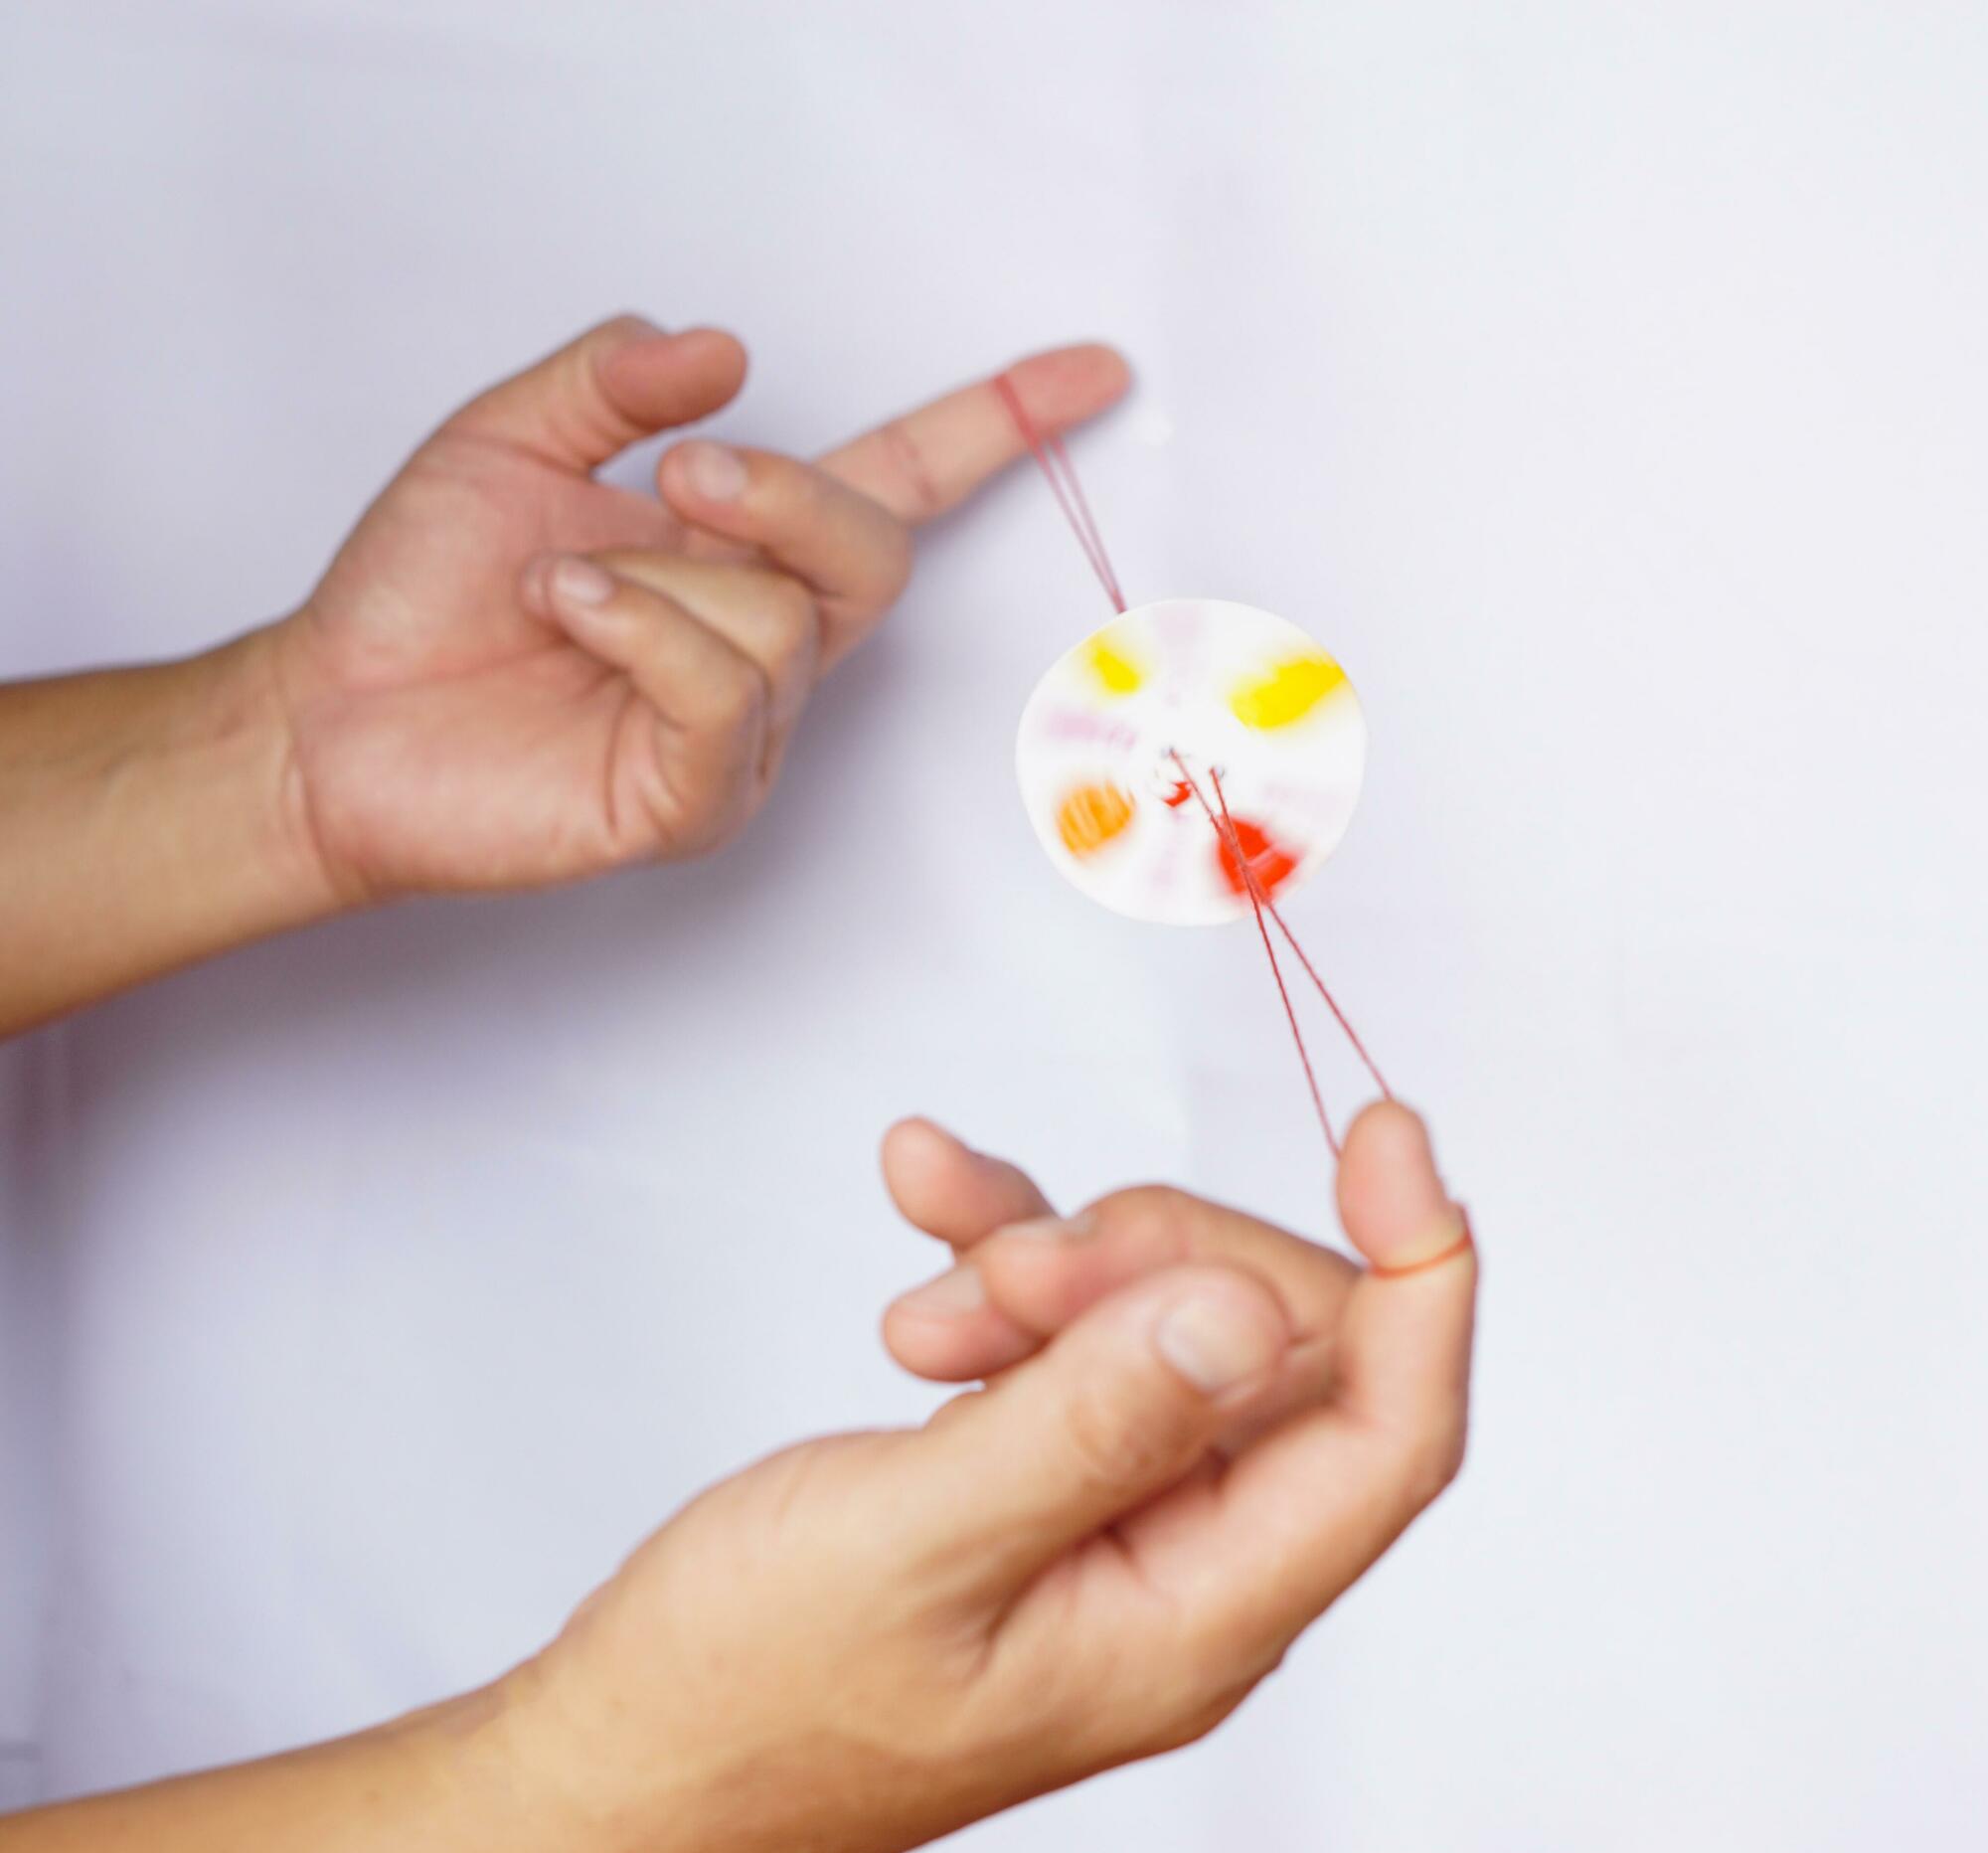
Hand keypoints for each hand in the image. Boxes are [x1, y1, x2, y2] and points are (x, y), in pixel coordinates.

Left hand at [259, 315, 1125, 901]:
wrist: (327, 719)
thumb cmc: (420, 598)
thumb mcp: (509, 437)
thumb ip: (617, 380)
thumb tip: (727, 350)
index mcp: (746, 550)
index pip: (903, 479)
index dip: (999, 424)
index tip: (1092, 369)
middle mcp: (770, 639)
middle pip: (873, 547)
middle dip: (783, 494)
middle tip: (676, 478)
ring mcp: (748, 728)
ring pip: (781, 619)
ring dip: (652, 580)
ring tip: (554, 593)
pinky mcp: (700, 799)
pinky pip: (728, 694)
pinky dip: (643, 633)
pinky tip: (565, 620)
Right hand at [488, 1103, 1474, 1852]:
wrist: (615, 1769)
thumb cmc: (742, 1707)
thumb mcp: (915, 1545)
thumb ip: (1092, 1424)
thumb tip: (1249, 1314)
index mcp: (1200, 1623)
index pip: (1393, 1432)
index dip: (1418, 1270)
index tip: (1384, 1134)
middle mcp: (1186, 1575)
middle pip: (1279, 1345)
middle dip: (1155, 1259)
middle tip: (1017, 1269)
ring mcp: (1116, 1526)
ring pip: (1170, 1323)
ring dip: (1057, 1264)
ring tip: (932, 1301)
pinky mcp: (1046, 1484)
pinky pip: (1076, 1336)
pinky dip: (1005, 1264)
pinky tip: (931, 1212)